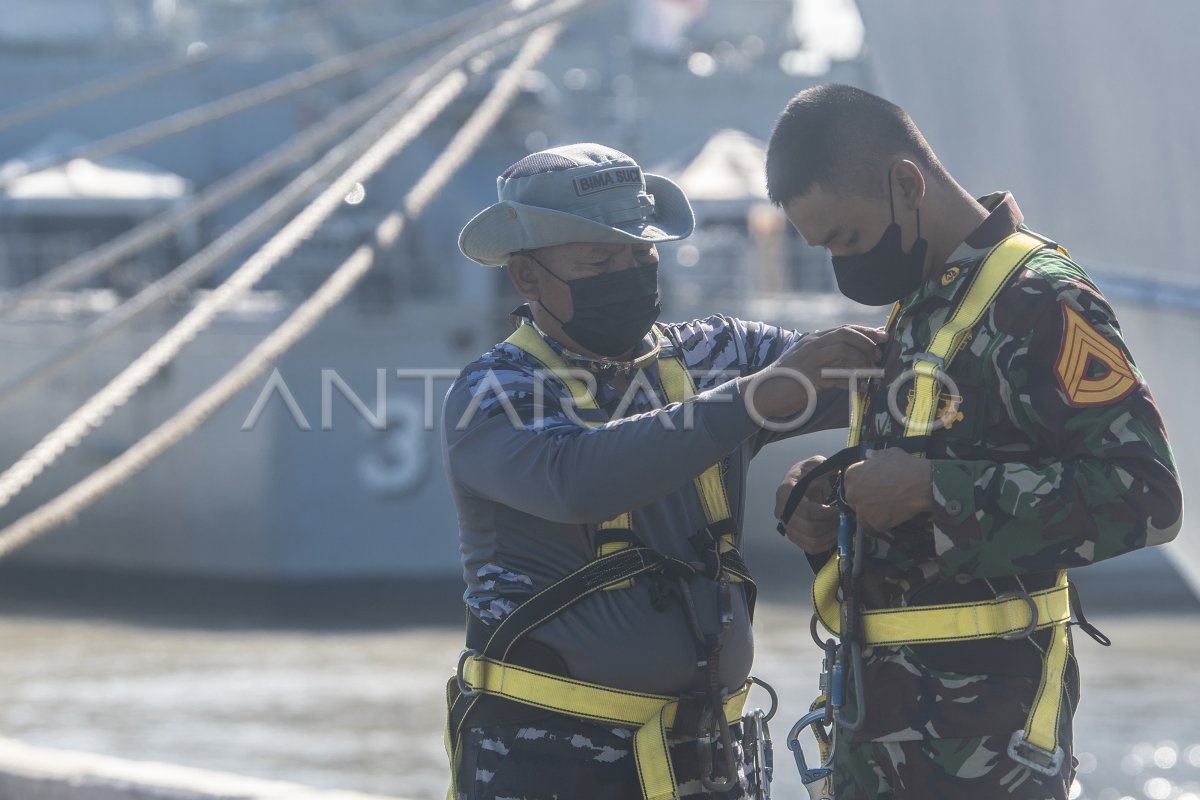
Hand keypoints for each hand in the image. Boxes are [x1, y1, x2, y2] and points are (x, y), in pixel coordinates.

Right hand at [744, 326, 886, 419]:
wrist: (761, 393)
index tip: (883, 338)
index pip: (844, 329)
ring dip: (862, 361)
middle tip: (878, 356)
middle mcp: (811, 345)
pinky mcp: (808, 378)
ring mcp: (809, 360)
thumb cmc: (786, 380)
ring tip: (872, 373)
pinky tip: (860, 389)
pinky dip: (852, 382)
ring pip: (843, 351)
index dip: (866, 332)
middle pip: (845, 335)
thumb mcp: (807, 363)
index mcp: (813, 340)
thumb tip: (855, 360)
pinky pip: (837, 376)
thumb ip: (827, 359)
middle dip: (867, 343)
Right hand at [774, 456, 839, 553]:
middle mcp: (782, 510)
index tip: (840, 510)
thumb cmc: (809, 474)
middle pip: (809, 528)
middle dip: (831, 525)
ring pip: (811, 540)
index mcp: (786, 491)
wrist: (801, 485)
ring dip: (831, 535)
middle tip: (845, 519)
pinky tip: (836, 533)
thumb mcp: (816, 464)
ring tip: (843, 525)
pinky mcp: (794, 536)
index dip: (825, 513)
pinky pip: (811, 547)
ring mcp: (787, 525)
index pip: (805, 510)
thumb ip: (825, 467)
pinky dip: (827, 543)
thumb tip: (837, 470)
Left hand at [842, 448, 932, 532]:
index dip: (863, 484)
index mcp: (852, 475)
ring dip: (872, 513)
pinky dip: (883, 523)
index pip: (852, 482)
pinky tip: (893, 517)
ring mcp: (862, 510)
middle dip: (865, 499)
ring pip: (863, 515)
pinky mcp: (874, 524)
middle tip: (881, 498)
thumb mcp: (888, 454)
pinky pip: (875, 526)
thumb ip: (875, 456)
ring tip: (888, 509)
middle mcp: (852, 493)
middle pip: (855, 499)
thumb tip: (868, 455)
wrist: (919, 484)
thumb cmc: (904, 466)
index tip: (873, 485)